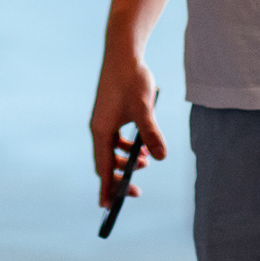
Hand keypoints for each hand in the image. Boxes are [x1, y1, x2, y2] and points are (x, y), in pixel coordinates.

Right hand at [89, 50, 165, 208]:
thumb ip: (152, 134)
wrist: (122, 52)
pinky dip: (127, 147)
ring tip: (146, 162)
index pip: (103, 167)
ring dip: (126, 161)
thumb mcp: (144, 108)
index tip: (109, 208)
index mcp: (101, 130)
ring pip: (111, 150)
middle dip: (119, 178)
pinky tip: (142, 145)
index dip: (106, 189)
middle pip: (106, 162)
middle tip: (136, 191)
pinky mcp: (110, 112)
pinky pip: (115, 139)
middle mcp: (99, 127)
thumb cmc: (131, 79)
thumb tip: (161, 158)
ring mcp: (103, 120)